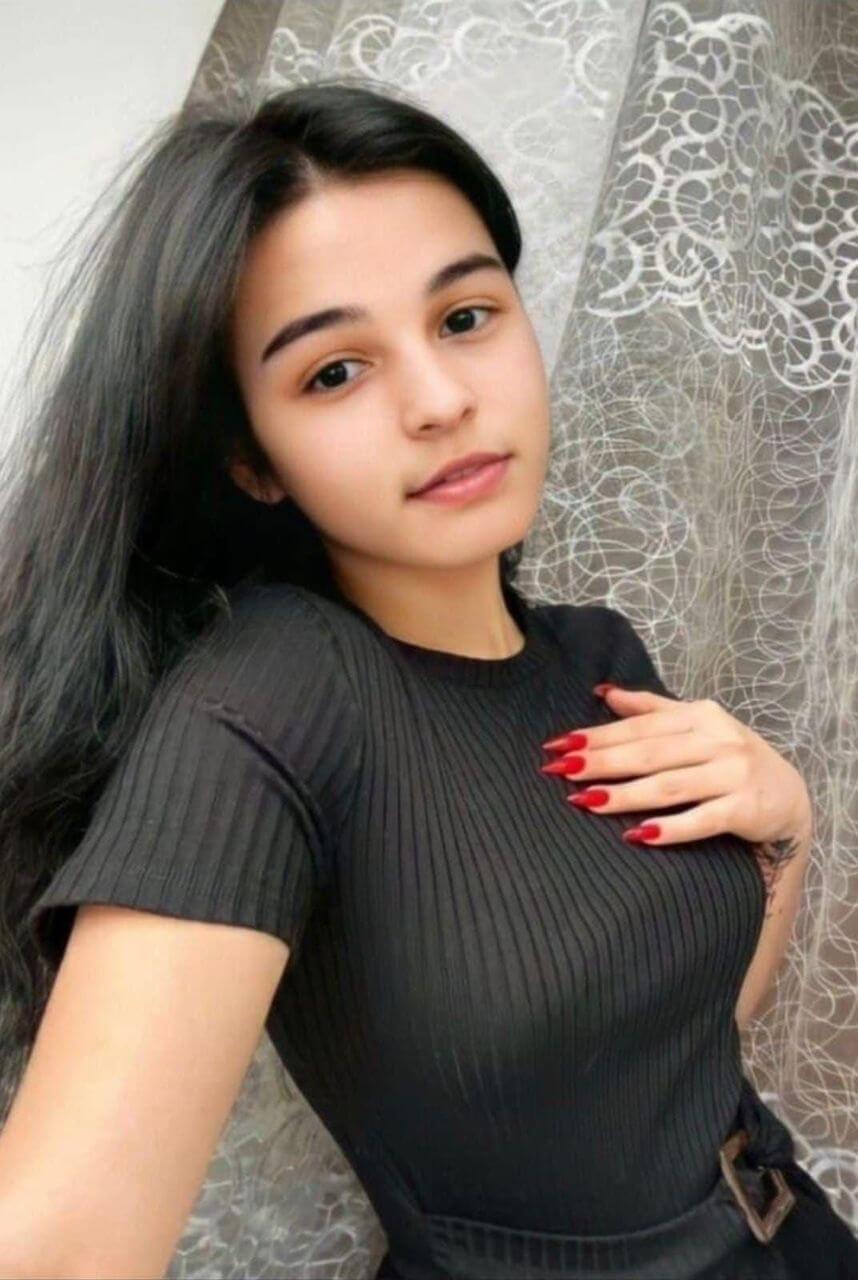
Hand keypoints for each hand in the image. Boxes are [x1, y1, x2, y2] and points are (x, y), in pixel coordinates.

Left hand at [538, 685, 811, 857]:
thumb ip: (650, 710)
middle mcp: (717, 740)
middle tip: (560, 771)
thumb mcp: (696, 725)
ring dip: (625, 795)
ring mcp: (732, 774)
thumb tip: (604, 692)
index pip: (638, 727)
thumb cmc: (729, 758)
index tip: (558, 746)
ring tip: (585, 802)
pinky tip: (639, 835)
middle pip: (648, 753)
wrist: (787, 797)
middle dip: (601, 762)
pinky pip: (702, 819)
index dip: (596, 736)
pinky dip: (671, 828)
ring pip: (669, 785)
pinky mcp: (745, 808)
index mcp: (699, 716)